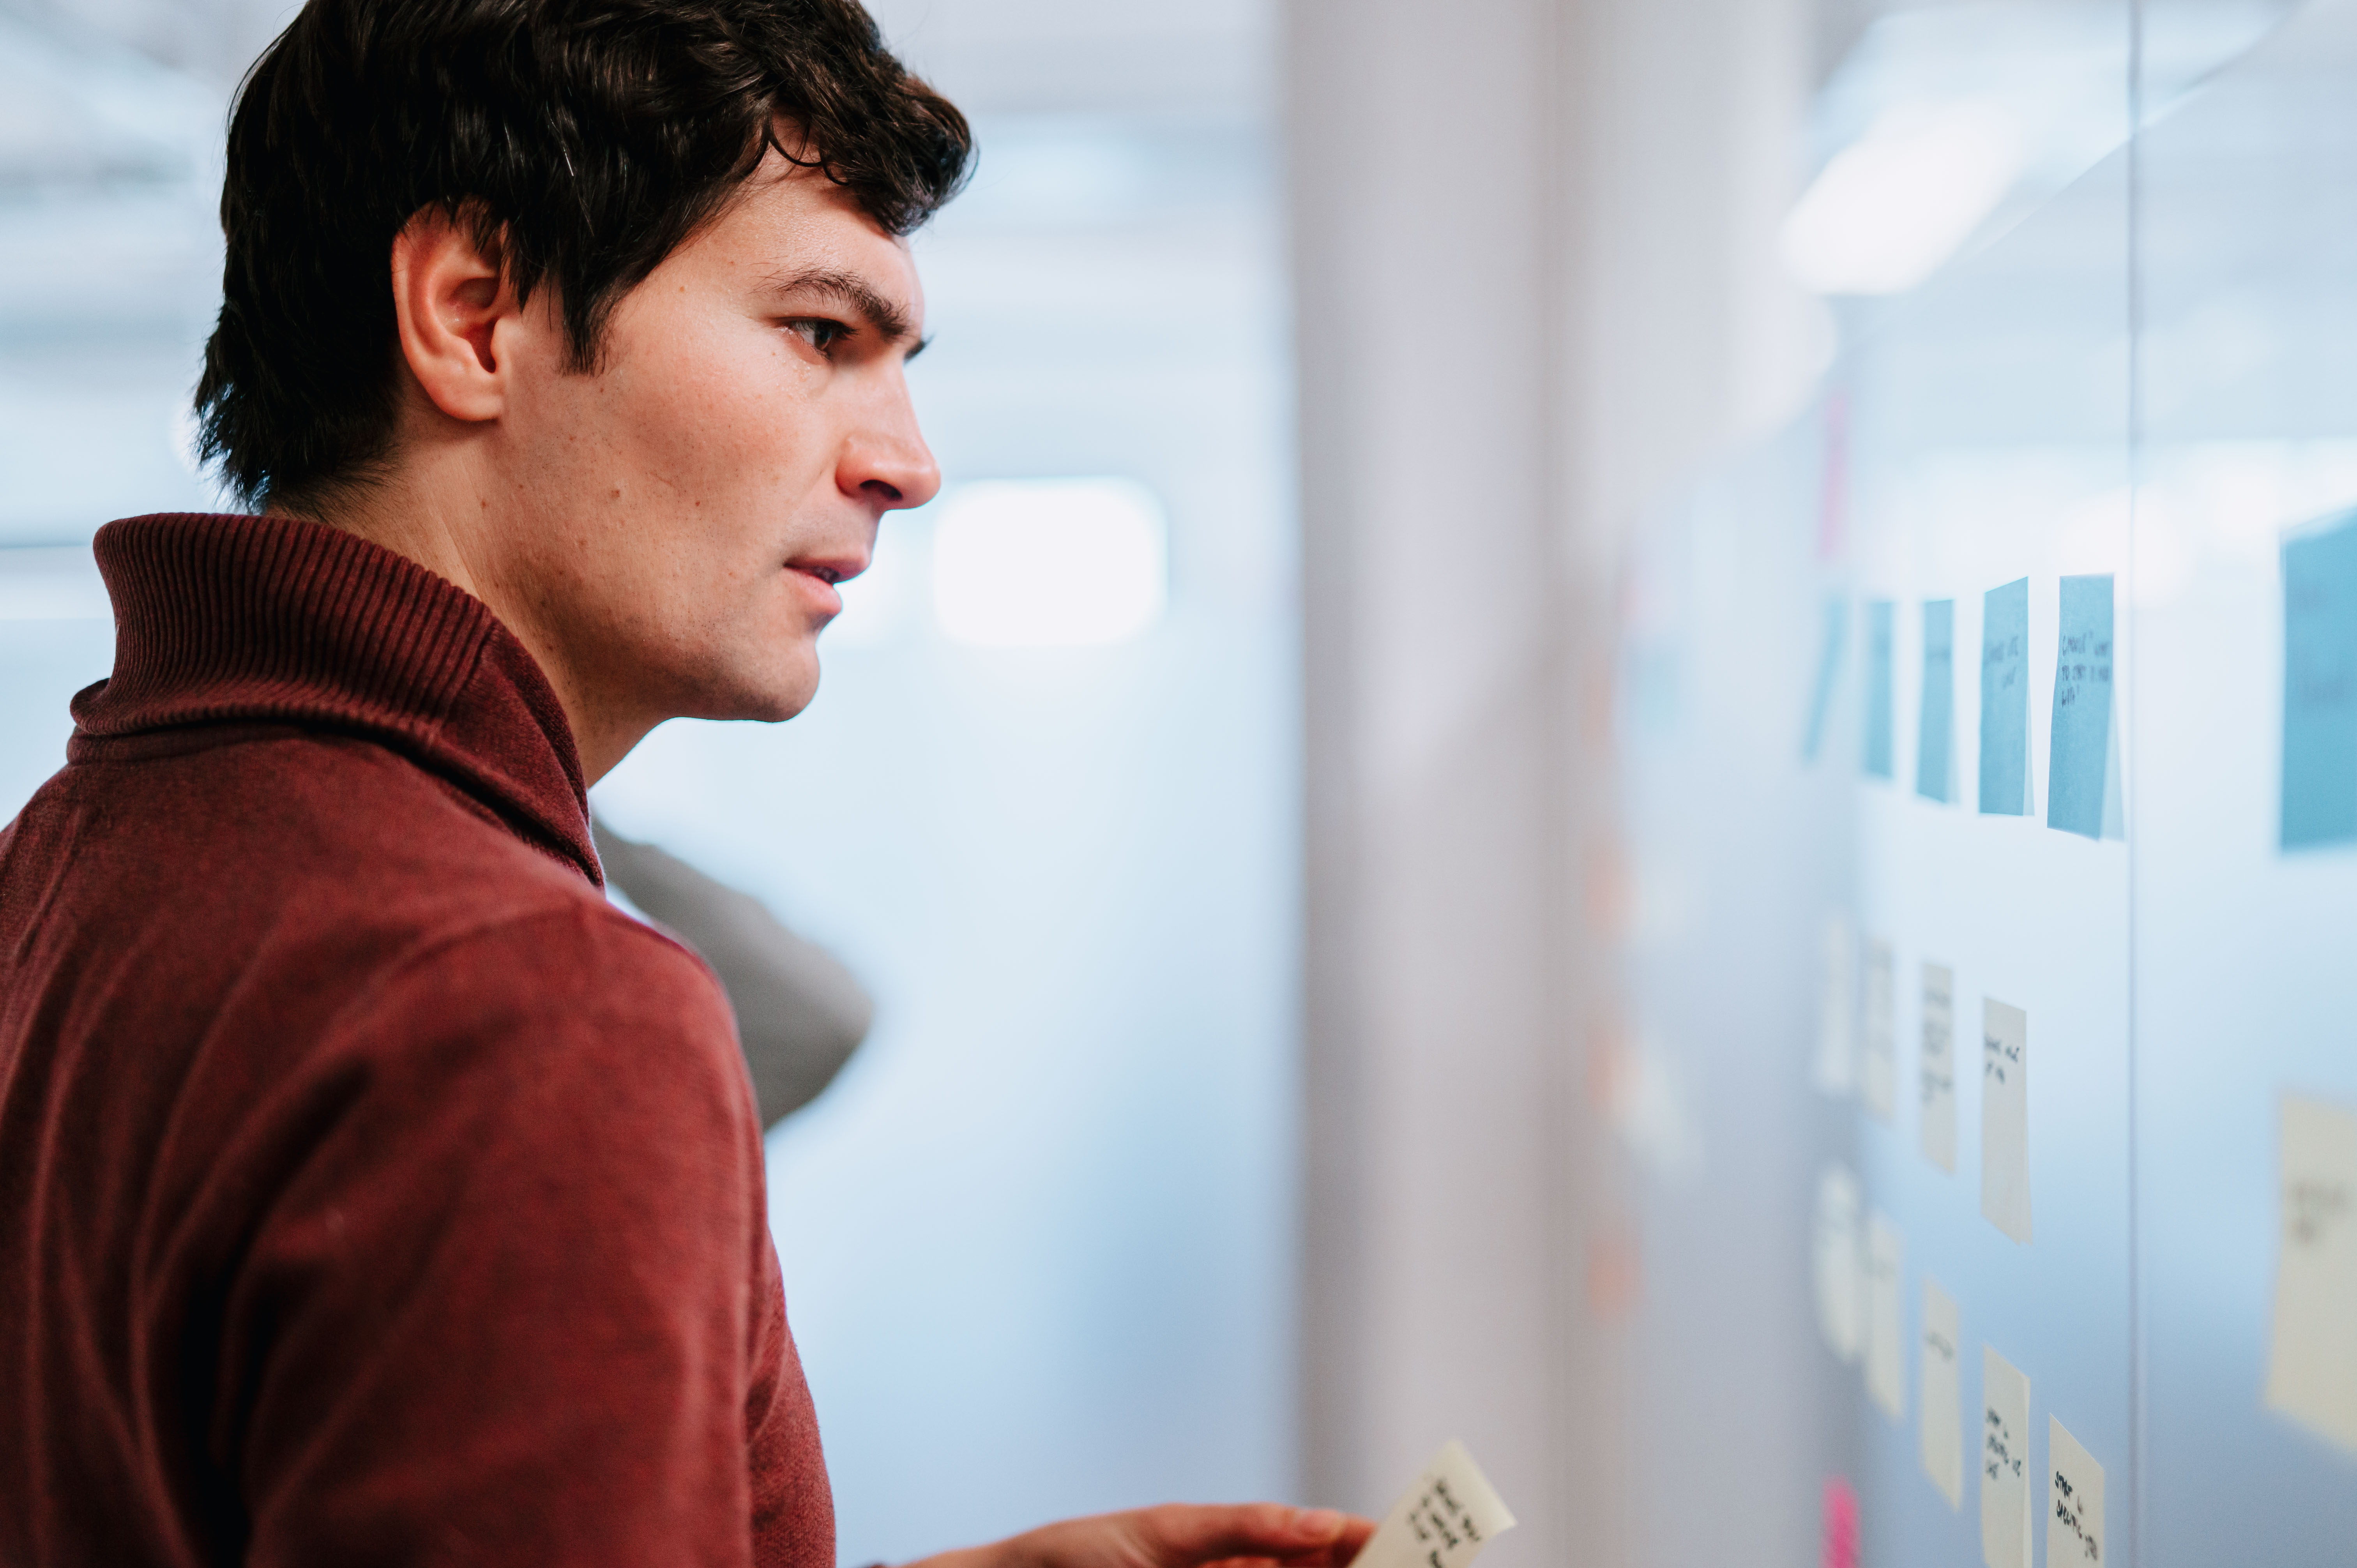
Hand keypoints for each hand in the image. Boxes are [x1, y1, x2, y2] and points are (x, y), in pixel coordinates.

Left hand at [909, 1503, 1375, 1567]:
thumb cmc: (1082, 1553)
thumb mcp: (1168, 1532)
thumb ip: (1245, 1528)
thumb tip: (1322, 1523)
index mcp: (1241, 1547)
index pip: (1323, 1545)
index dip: (1373, 1541)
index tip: (1420, 1537)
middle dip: (1371, 1566)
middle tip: (1423, 1562)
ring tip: (1394, 1566)